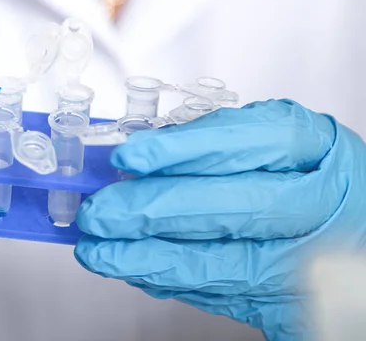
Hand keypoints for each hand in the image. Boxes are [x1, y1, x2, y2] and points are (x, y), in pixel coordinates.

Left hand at [74, 100, 365, 340]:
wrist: (348, 228)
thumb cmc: (303, 175)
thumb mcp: (272, 142)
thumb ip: (215, 142)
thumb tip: (138, 158)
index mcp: (317, 148)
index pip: (255, 140)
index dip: (187, 149)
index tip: (131, 156)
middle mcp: (320, 203)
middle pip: (236, 206)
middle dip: (155, 210)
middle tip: (99, 211)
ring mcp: (310, 258)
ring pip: (223, 262)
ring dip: (149, 258)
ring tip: (98, 250)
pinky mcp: (292, 300)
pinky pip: (221, 294)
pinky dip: (170, 280)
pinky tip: (133, 268)